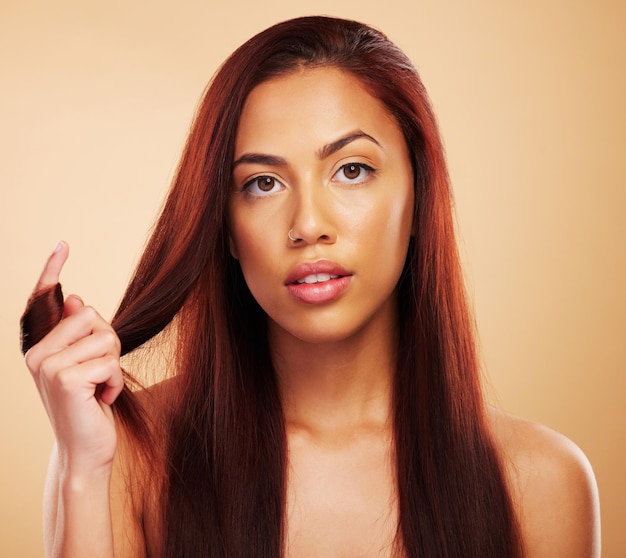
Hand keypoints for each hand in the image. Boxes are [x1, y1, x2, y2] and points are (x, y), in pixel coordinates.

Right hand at [24, 242, 122, 476]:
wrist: (85, 450)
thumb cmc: (91, 406)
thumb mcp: (86, 366)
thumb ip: (78, 335)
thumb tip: (73, 297)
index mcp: (41, 348)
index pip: (44, 301)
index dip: (52, 269)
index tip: (63, 244)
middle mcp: (38, 355)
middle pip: (91, 315)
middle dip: (109, 343)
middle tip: (102, 373)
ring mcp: (49, 367)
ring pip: (105, 337)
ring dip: (114, 365)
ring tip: (102, 389)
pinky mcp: (66, 380)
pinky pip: (109, 361)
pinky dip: (116, 382)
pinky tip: (102, 401)